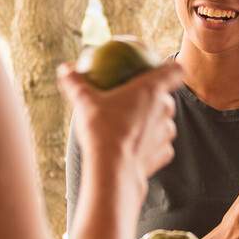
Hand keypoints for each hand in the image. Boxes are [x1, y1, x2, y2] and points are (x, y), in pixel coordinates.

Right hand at [60, 60, 183, 183]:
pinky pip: (160, 145)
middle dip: (155, 99)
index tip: (161, 71)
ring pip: (164, 123)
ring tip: (133, 126)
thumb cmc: (101, 130)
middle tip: (135, 102)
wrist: (113, 169)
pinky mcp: (164, 154)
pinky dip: (150, 145)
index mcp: (151, 89)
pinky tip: (135, 146)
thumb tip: (64, 68)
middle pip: (167, 98)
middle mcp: (164, 109)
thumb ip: (76, 83)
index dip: (171, 69)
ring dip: (153, 123)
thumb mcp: (84, 103)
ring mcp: (166, 133)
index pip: (174, 70)